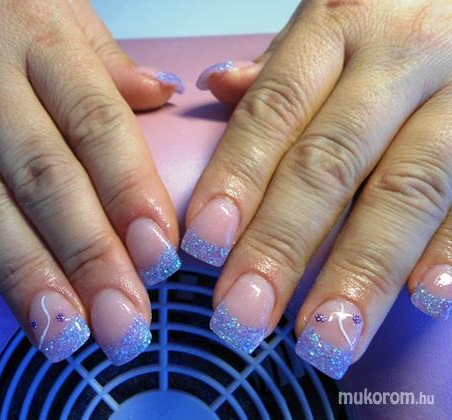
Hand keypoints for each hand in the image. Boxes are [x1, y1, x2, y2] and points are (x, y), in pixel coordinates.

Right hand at [0, 0, 183, 363]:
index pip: (97, 125)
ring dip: (20, 270)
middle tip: (121, 319)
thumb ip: (104, 60)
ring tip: (59, 329)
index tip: (159, 255)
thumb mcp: (54, 5)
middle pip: (44, 175)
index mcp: (39, 39)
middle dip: (87, 255)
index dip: (131, 193)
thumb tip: (160, 94)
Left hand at [183, 0, 451, 378]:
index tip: (203, 246)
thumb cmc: (395, 14)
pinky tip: (428, 298)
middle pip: (330, 163)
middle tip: (243, 316)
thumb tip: (219, 84)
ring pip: (407, 191)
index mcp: (339, 25)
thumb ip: (282, 66)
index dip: (236, 179)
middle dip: (282, 247)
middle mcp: (401, 57)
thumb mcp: (334, 18)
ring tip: (324, 337)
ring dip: (362, 272)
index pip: (274, 110)